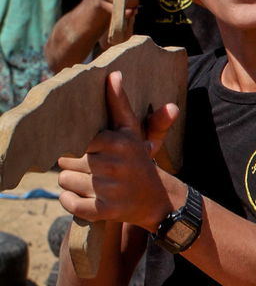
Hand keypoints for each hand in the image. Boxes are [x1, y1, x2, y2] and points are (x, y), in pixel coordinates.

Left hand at [56, 71, 179, 230]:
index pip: (75, 140)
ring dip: (72, 183)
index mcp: (119, 142)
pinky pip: (70, 203)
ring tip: (89, 182)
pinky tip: (82, 198)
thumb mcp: (136, 133)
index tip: (89, 150)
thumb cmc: (139, 161)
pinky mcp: (105, 210)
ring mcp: (110, 189)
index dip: (77, 146)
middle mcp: (115, 164)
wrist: (160, 200)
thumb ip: (121, 105)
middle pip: (65, 161)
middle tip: (91, 168)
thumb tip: (114, 74)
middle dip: (73, 165)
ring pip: (64, 180)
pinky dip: (70, 201)